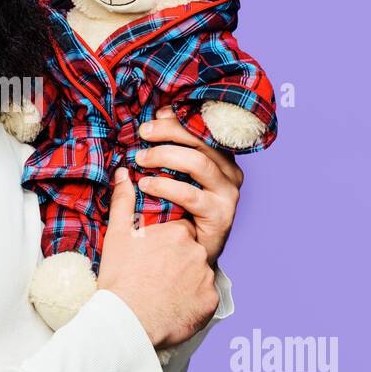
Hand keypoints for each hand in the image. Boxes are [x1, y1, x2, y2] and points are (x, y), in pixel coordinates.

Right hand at [98, 166, 218, 349]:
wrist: (126, 320)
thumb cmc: (120, 278)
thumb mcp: (117, 236)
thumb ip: (123, 202)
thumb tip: (123, 173)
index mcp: (177, 232)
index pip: (181, 229)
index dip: (167, 241)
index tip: (154, 253)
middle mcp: (197, 252)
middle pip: (191, 251)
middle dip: (178, 260)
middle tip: (156, 274)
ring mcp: (206, 278)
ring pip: (199, 274)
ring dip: (187, 280)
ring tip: (163, 292)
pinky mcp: (210, 301)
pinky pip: (205, 297)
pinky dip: (193, 300)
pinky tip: (174, 306)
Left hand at [133, 105, 244, 267]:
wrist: (191, 254)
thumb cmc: (180, 210)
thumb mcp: (174, 175)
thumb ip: (168, 149)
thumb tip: (156, 117)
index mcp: (220, 157)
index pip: (203, 128)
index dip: (179, 119)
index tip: (154, 117)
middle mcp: (230, 172)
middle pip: (201, 140)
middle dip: (169, 132)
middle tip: (142, 134)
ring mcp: (228, 194)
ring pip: (198, 163)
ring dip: (165, 156)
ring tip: (140, 159)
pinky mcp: (220, 215)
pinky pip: (191, 194)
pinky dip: (165, 186)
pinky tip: (145, 185)